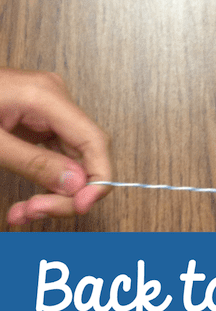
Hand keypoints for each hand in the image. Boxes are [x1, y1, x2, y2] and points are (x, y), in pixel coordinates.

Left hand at [0, 70, 111, 225]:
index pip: (94, 140)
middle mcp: (56, 99)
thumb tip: (75, 184)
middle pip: (84, 154)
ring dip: (53, 192)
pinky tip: (28, 201)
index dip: (98, 177)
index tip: (81, 206)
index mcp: (47, 96)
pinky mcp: (39, 120)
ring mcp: (49, 109)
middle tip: (35, 214)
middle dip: (66, 191)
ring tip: (24, 213)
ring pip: (71, 159)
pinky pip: (55, 155)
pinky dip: (44, 180)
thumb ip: (34, 163)